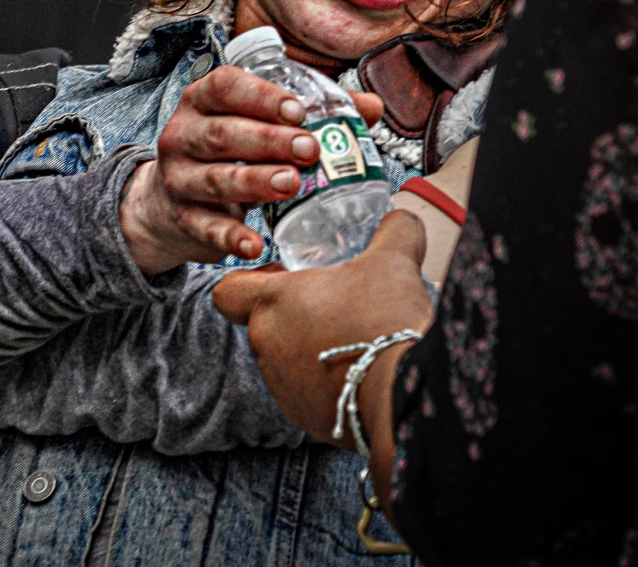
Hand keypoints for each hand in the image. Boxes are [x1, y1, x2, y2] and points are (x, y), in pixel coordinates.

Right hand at [119, 63, 383, 273]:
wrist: (170, 204)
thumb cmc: (227, 154)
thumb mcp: (255, 126)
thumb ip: (309, 114)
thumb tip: (370, 107)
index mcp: (201, 101)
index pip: (223, 86)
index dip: (261, 95)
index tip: (298, 110)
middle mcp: (183, 135)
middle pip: (222, 134)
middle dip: (268, 140)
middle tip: (310, 149)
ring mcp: (179, 179)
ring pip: (216, 178)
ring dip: (255, 181)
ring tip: (292, 184)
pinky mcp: (183, 219)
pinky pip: (207, 228)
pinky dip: (231, 237)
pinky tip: (256, 244)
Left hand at [211, 210, 432, 448]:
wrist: (410, 398)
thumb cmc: (388, 322)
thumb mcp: (394, 261)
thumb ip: (393, 230)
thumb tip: (400, 218)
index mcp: (272, 303)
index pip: (227, 291)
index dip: (246, 282)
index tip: (280, 276)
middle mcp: (266, 346)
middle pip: (261, 323)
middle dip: (291, 314)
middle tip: (330, 303)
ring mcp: (283, 387)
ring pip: (283, 359)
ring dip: (308, 348)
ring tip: (353, 338)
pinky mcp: (306, 419)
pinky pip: (306, 392)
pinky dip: (326, 382)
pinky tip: (363, 371)